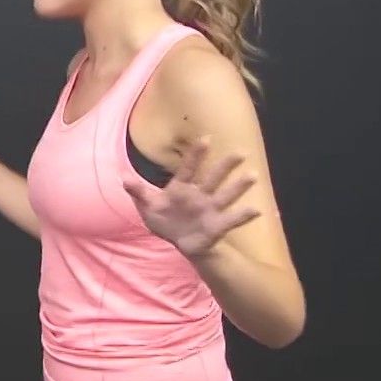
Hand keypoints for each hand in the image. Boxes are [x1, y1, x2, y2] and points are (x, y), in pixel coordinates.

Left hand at [125, 136, 261, 258]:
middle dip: (226, 165)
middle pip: (214, 177)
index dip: (196, 155)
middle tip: (241, 152)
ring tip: (253, 175)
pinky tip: (257, 211)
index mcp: (182, 188)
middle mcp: (200, 195)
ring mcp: (210, 209)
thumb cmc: (165, 219)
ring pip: (226, 195)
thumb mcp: (149, 207)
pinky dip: (244, 216)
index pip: (189, 168)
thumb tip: (123, 179)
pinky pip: (232, 219)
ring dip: (239, 186)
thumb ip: (139, 192)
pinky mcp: (217, 225)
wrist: (179, 242)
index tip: (206, 138)